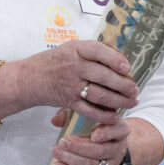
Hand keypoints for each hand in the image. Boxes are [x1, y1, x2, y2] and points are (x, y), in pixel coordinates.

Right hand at [1, 40, 138, 125]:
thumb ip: (95, 51)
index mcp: (76, 49)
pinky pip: (88, 110)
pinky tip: (115, 116)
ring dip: (118, 101)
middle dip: (123, 85)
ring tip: (131, 102)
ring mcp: (70, 85)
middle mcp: (73, 66)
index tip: (127, 68)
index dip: (115, 59)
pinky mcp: (68, 102)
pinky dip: (103, 115)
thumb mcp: (72, 48)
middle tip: (134, 90)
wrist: (28, 78)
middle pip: (103, 76)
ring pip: (99, 94)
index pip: (98, 51)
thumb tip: (122, 57)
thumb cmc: (56, 61)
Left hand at [50, 116, 129, 164]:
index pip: (118, 130)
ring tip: (57, 153)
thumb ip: (73, 115)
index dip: (106, 133)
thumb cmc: (97, 127)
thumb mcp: (92, 116)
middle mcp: (118, 148)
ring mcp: (111, 164)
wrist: (110, 146)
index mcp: (120, 130)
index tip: (94, 134)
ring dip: (72, 160)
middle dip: (79, 147)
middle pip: (101, 150)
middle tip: (63, 142)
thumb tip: (56, 121)